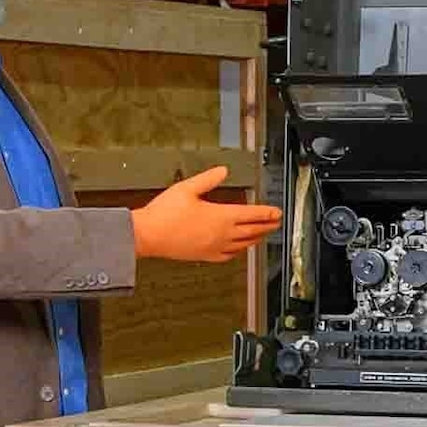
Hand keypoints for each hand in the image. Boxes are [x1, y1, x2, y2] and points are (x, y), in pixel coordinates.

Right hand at [130, 166, 282, 262]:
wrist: (148, 235)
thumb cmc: (165, 213)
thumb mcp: (187, 188)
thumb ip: (208, 179)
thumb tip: (223, 171)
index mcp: (221, 216)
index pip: (252, 214)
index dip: (267, 213)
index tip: (277, 212)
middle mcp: (222, 234)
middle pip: (252, 230)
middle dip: (267, 226)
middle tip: (276, 223)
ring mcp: (215, 247)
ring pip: (243, 244)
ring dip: (256, 238)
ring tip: (263, 234)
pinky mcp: (205, 256)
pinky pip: (229, 256)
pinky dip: (239, 251)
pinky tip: (239, 249)